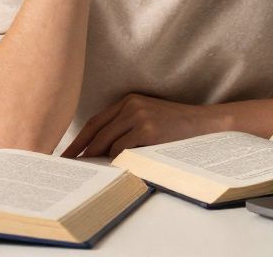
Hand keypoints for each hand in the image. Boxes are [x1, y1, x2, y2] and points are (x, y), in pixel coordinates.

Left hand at [60, 93, 229, 158]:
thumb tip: (99, 151)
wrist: (206, 124)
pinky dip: (117, 160)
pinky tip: (114, 168)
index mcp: (129, 100)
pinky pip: (123, 149)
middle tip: (70, 165)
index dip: (79, 138)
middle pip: (97, 131)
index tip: (66, 153)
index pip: (96, 121)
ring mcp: (140, 116)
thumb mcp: (149, 118)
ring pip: (108, 142)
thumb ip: (126, 127)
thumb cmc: (177, 127)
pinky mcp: (148, 129)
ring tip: (92, 171)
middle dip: (82, 150)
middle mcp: (131, 105)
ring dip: (100, 158)